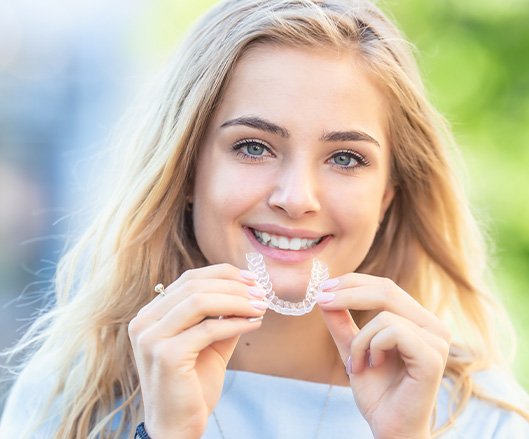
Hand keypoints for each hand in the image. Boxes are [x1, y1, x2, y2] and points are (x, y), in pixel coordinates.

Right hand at [128, 264, 267, 437]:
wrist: (177, 427)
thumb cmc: (193, 385)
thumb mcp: (209, 343)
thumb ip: (222, 316)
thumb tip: (250, 291)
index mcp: (150, 315)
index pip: (188, 279)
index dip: (223, 274)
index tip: (252, 279)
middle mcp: (144, 322)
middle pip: (194, 286)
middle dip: (234, 286)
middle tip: (261, 293)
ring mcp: (151, 338)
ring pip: (200, 301)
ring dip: (237, 301)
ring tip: (261, 306)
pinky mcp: (166, 355)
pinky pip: (209, 329)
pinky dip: (236, 323)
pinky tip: (254, 323)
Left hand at [316, 274, 449, 438]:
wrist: (390, 429)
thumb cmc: (377, 392)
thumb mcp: (353, 349)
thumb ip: (342, 323)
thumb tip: (324, 295)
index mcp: (418, 321)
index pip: (385, 287)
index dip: (353, 282)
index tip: (323, 287)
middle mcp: (433, 326)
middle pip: (386, 290)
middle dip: (348, 293)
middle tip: (322, 300)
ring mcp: (437, 341)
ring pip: (384, 315)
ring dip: (360, 340)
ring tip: (357, 364)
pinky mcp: (433, 357)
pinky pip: (393, 331)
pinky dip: (372, 347)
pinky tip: (372, 366)